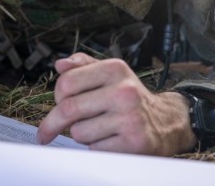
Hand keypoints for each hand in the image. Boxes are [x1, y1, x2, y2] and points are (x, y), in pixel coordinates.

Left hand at [37, 53, 196, 155]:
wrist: (167, 122)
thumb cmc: (130, 97)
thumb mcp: (111, 74)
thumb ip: (83, 66)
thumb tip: (60, 65)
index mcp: (115, 69)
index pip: (67, 82)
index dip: (56, 96)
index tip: (56, 105)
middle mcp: (124, 91)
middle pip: (69, 109)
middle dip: (53, 123)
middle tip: (46, 132)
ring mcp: (130, 118)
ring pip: (79, 132)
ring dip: (82, 135)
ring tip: (99, 128)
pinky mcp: (134, 143)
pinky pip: (94, 150)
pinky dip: (96, 148)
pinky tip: (110, 140)